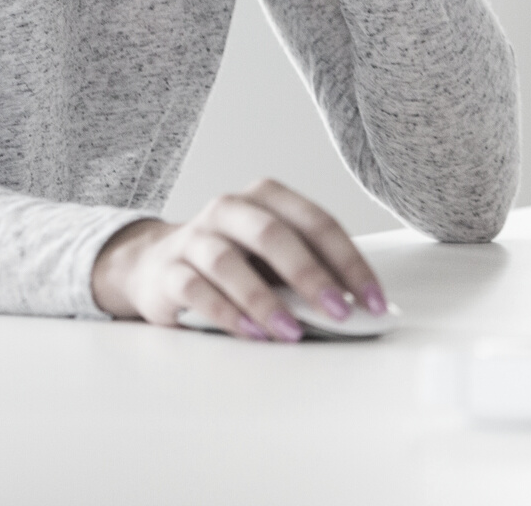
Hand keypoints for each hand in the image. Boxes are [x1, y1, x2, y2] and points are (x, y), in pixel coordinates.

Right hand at [91, 179, 387, 340]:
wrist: (155, 265)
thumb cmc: (234, 261)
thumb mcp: (273, 257)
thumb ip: (309, 270)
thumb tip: (358, 307)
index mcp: (267, 197)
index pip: (317, 222)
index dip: (350, 262)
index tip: (374, 301)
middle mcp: (230, 208)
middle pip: (274, 234)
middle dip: (311, 275)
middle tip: (338, 313)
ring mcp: (195, 237)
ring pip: (229, 262)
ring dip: (265, 300)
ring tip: (292, 332)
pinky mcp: (169, 271)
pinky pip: (196, 290)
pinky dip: (227, 313)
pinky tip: (252, 334)